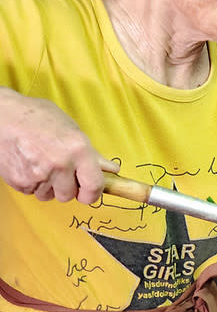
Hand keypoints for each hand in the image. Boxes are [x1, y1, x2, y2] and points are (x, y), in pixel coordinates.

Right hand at [0, 89, 118, 203]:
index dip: (92, 194)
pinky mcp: (21, 181)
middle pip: (69, 195)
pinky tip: (28, 165)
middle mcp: (61, 164)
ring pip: (49, 195)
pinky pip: (32, 192)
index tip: (89, 193)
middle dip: (66, 187)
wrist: (2, 116)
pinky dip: (31, 183)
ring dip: (48, 186)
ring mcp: (39, 175)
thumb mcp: (70, 129)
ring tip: (41, 164)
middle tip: (60, 171)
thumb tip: (111, 169)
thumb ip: (91, 153)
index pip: (94, 186)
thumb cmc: (35, 117)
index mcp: (79, 150)